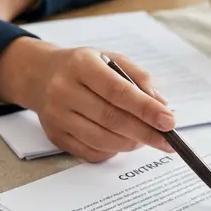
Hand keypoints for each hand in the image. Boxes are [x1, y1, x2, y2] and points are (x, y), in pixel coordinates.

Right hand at [0, 39, 174, 162]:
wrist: (41, 76)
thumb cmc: (84, 67)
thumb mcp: (111, 59)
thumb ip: (139, 78)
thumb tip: (161, 105)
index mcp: (81, 65)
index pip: (118, 91)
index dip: (146, 109)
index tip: (169, 121)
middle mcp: (64, 90)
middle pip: (111, 119)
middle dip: (144, 132)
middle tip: (166, 140)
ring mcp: (57, 116)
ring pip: (102, 140)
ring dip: (130, 143)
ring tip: (145, 138)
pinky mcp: (55, 136)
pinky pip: (90, 152)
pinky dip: (112, 150)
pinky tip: (121, 141)